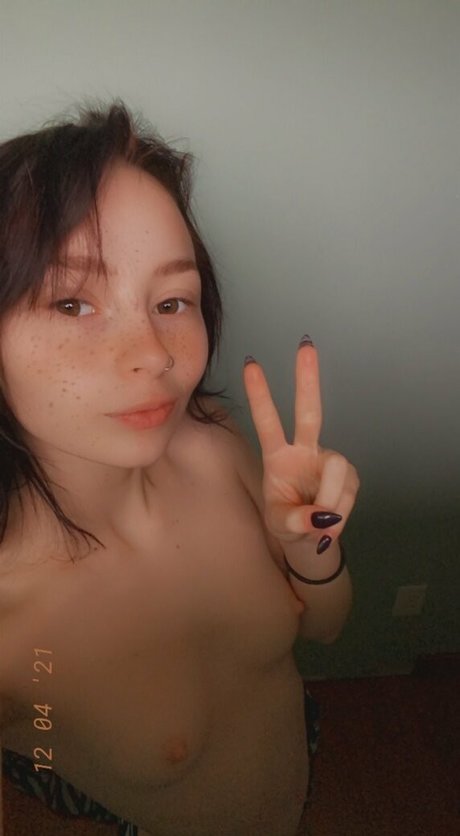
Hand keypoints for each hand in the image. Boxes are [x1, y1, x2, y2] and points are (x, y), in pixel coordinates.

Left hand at [242, 336, 359, 547]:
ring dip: (330, 500)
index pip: (267, 422)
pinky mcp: (350, 475)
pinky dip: (339, 513)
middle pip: (309, 411)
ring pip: (338, 469)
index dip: (260, 395)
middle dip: (307, 379)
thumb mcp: (281, 525)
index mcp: (277, 457)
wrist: (311, 539)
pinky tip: (330, 520)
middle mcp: (304, 450)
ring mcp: (329, 460)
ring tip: (320, 522)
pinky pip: (348, 492)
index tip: (250, 364)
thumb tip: (322, 516)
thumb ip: (296, 520)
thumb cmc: (288, 523)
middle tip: (305, 345)